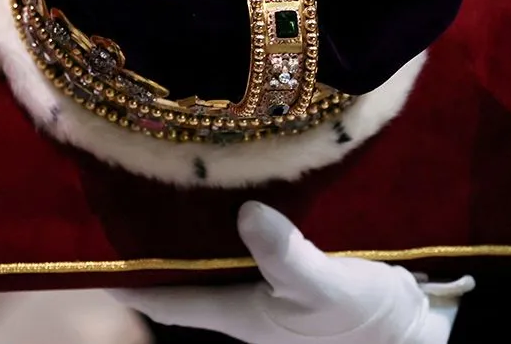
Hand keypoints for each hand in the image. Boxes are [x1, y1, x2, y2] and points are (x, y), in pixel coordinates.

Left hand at [110, 201, 472, 343]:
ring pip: (216, 259)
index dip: (132, 280)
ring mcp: (271, 291)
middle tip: (129, 195)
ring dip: (194, 233)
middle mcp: (246, 305)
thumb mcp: (326, 286)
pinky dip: (235, 224)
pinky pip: (251, 246)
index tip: (93, 255)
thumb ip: (284, 254)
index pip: (170, 298)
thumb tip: (242, 213)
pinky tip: (236, 191)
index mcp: (241, 315)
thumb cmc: (366, 321)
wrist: (417, 327)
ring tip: (172, 184)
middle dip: (158, 246)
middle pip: (187, 277)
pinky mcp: (294, 271)